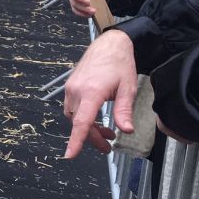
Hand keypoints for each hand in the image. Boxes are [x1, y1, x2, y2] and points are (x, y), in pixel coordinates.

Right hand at [62, 30, 137, 158]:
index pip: (81, 122)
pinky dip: (83, 117)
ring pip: (74, 117)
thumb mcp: (128, 88)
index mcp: (91, 92)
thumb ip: (124, 110)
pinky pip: (73, 107)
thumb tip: (126, 130)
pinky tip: (96, 118)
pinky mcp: (71, 85)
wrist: (110, 44)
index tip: (69, 155)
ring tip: (105, 132)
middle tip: (108, 146)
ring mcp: (71, 87)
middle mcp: (77, 90)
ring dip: (88, 128)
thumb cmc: (119, 63)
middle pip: (79, 123)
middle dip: (92, 138)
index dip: (76, 141)